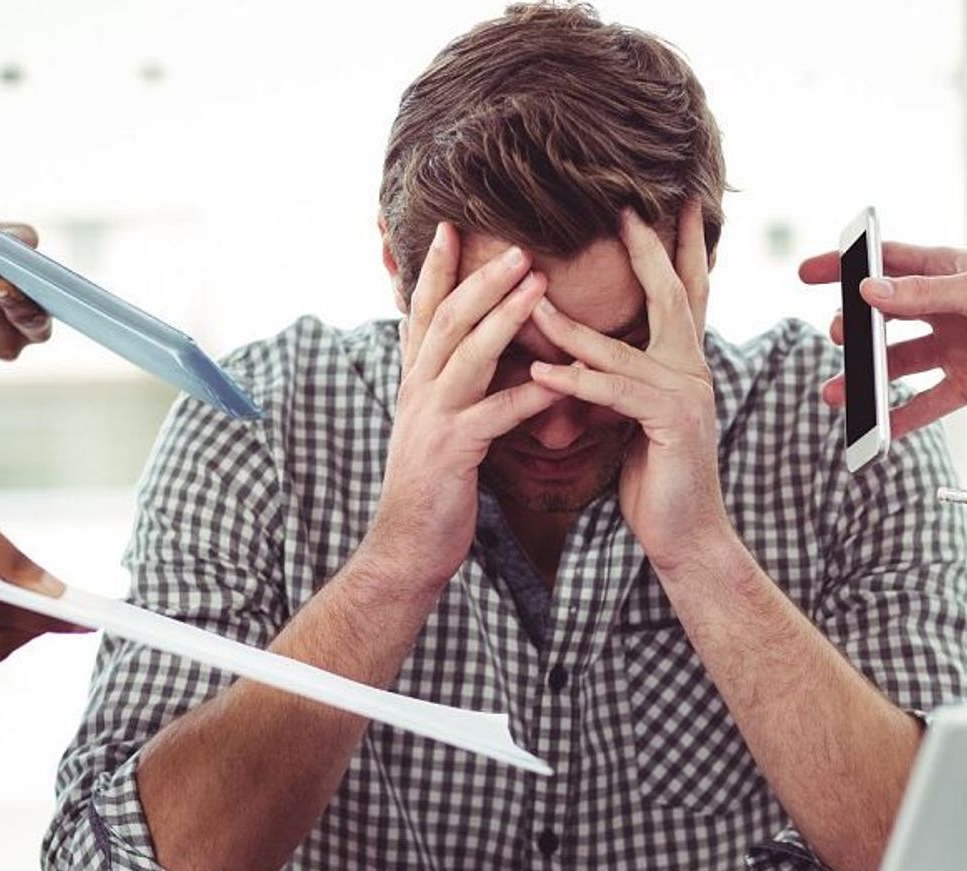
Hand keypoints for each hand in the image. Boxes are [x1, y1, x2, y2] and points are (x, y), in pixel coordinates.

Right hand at [366, 223, 566, 591]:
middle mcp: (418, 391)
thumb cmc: (432, 487)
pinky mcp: (452, 452)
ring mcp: (432, 419)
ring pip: (468, 355)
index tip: (452, 226)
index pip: (424, 312)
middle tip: (518, 244)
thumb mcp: (435, 425)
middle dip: (481, 278)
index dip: (437, 269)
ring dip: (504, 316)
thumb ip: (450, 386)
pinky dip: (529, 394)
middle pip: (448, 320)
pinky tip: (560, 380)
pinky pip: (495, 415)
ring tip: (539, 285)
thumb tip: (470, 353)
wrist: (406, 547)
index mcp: (415, 381)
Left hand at [527, 202, 729, 572]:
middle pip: (671, 295)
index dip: (678, 248)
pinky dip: (575, 381)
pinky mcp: (670, 423)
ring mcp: (687, 394)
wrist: (685, 536)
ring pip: (621, 347)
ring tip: (531, 300)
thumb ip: (623, 379)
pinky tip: (541, 372)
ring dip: (571, 325)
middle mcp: (693, 370)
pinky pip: (614, 392)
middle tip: (624, 208)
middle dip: (648, 250)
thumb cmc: (656, 478)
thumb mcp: (636, 417)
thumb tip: (590, 352)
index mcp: (685, 364)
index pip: (684, 293)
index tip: (671, 204)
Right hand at [796, 242, 966, 436]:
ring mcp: (955, 348)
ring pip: (898, 365)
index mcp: (947, 272)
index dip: (845, 268)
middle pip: (884, 319)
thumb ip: (922, 295)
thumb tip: (868, 293)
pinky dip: (899, 418)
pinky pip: (925, 403)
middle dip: (854, 330)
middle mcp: (945, 310)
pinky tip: (875, 430)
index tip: (807, 274)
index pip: (884, 265)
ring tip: (837, 394)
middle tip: (836, 338)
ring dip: (867, 380)